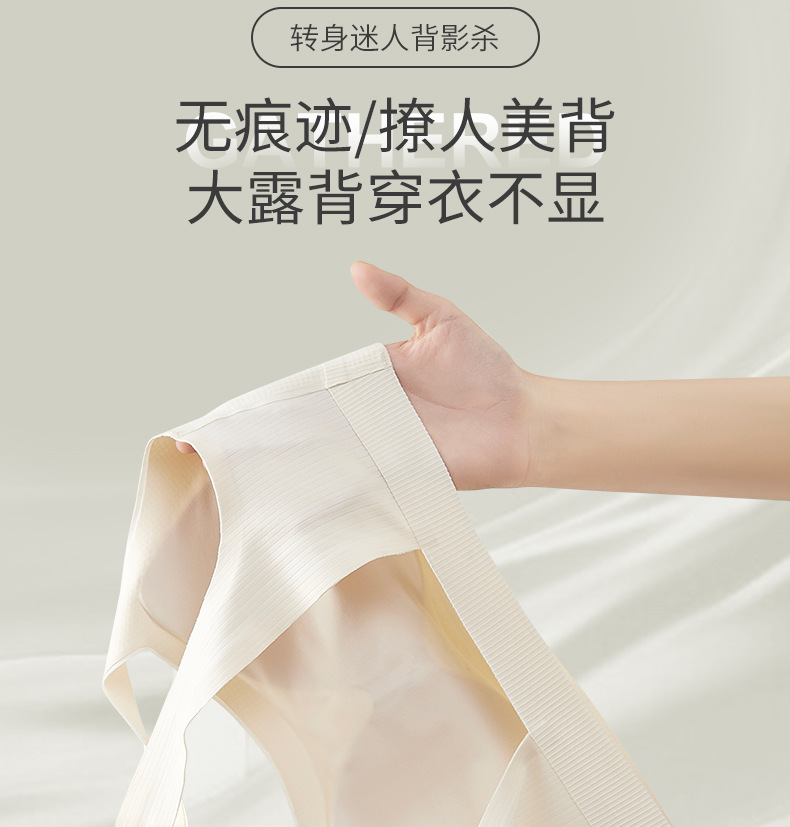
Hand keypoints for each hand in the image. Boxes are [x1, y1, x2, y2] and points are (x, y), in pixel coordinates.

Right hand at [174, 263, 535, 490]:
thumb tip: (355, 267)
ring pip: (323, 463)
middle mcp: (365, 420)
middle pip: (302, 433)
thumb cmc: (487, 368)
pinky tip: (294, 504)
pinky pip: (359, 489)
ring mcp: (379, 452)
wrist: (523, 419)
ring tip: (239, 482)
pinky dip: (330, 497)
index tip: (225, 414)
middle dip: (258, 443)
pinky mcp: (399, 479)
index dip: (264, 403)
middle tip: (211, 452)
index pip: (303, 392)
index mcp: (363, 381)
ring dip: (285, 473)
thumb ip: (397, 295)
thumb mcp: (439, 319)